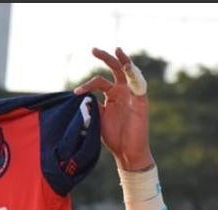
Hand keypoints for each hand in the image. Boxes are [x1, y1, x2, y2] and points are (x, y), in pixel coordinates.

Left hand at [73, 47, 153, 171]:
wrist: (127, 153)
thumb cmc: (113, 137)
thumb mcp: (98, 118)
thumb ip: (91, 105)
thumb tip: (81, 96)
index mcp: (111, 95)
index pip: (98, 82)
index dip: (86, 85)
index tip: (76, 93)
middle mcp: (122, 92)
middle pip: (114, 69)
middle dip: (104, 57)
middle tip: (93, 50)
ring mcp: (132, 95)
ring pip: (128, 73)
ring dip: (123, 61)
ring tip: (117, 50)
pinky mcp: (141, 102)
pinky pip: (139, 85)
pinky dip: (134, 75)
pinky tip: (127, 66)